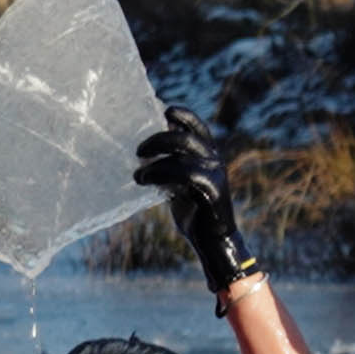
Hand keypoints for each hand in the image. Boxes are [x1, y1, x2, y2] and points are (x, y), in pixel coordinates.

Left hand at [133, 106, 256, 293]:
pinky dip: (161, 173)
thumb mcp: (179, 184)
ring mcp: (216, 174)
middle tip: (139, 151)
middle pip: (186, 137)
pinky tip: (145, 181)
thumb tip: (141, 152)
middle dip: (159, 139)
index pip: (197, 127)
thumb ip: (169, 166)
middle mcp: (215, 160)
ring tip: (138, 172)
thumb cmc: (193, 212)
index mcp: (209, 155)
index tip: (161, 112)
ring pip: (185, 152)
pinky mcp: (213, 190)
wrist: (213, 242)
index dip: (181, 116)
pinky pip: (185, 174)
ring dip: (157, 159)